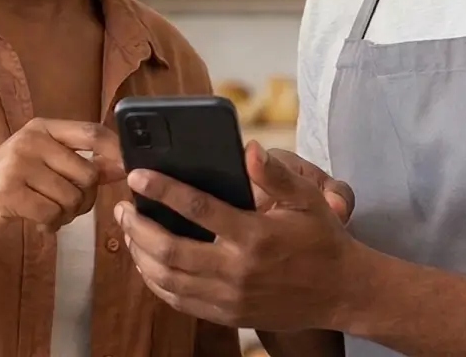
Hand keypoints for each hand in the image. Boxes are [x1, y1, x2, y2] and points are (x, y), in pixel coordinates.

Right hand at [0, 118, 124, 246]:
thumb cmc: (5, 187)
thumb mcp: (40, 165)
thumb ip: (78, 162)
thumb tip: (122, 165)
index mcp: (41, 128)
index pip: (92, 132)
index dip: (116, 153)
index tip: (125, 173)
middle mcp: (30, 139)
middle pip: (88, 172)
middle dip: (86, 200)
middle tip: (66, 209)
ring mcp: (18, 164)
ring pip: (72, 197)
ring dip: (66, 216)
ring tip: (48, 215)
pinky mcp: (9, 192)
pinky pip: (52, 214)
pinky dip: (50, 226)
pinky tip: (38, 224)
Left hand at [115, 140, 358, 332]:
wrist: (343, 293)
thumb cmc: (322, 239)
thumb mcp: (308, 199)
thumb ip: (276, 174)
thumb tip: (249, 148)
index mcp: (254, 235)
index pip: (197, 208)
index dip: (162, 190)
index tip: (137, 175)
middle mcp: (238, 270)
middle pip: (171, 250)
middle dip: (138, 227)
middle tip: (122, 207)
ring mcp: (230, 297)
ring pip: (168, 280)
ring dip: (140, 254)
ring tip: (128, 231)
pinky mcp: (228, 315)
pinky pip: (179, 301)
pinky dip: (156, 282)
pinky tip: (146, 261)